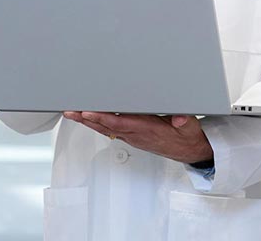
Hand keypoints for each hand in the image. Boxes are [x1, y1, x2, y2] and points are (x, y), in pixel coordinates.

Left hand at [62, 112, 212, 164]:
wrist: (188, 150)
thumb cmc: (185, 137)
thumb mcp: (190, 127)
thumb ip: (185, 122)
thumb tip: (180, 118)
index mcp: (147, 130)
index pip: (120, 124)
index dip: (103, 118)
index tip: (89, 112)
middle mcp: (136, 135)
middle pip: (106, 126)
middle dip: (87, 118)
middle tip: (71, 111)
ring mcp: (132, 137)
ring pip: (105, 129)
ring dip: (88, 121)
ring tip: (73, 113)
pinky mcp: (132, 137)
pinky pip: (110, 131)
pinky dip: (97, 124)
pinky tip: (89, 119)